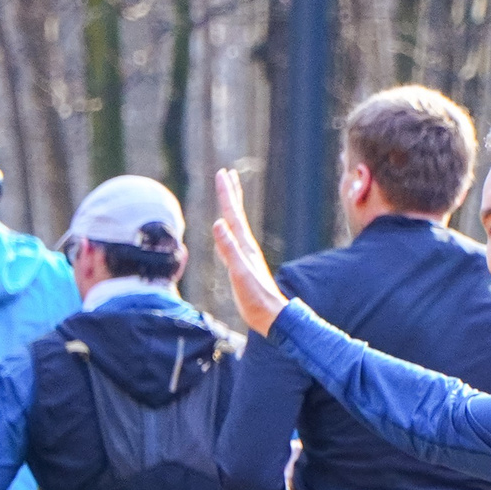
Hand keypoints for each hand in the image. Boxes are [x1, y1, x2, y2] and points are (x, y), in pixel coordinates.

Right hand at [209, 168, 288, 334]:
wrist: (271, 316)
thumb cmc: (255, 298)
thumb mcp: (239, 272)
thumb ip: (229, 249)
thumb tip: (218, 223)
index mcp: (245, 246)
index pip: (233, 214)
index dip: (227, 194)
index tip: (223, 173)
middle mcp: (247, 247)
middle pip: (237, 215)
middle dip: (230, 194)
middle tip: (226, 173)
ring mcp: (247, 256)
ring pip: (237, 225)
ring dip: (232, 208)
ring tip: (229, 196)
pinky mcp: (245, 266)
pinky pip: (236, 240)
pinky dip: (231, 229)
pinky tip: (229, 231)